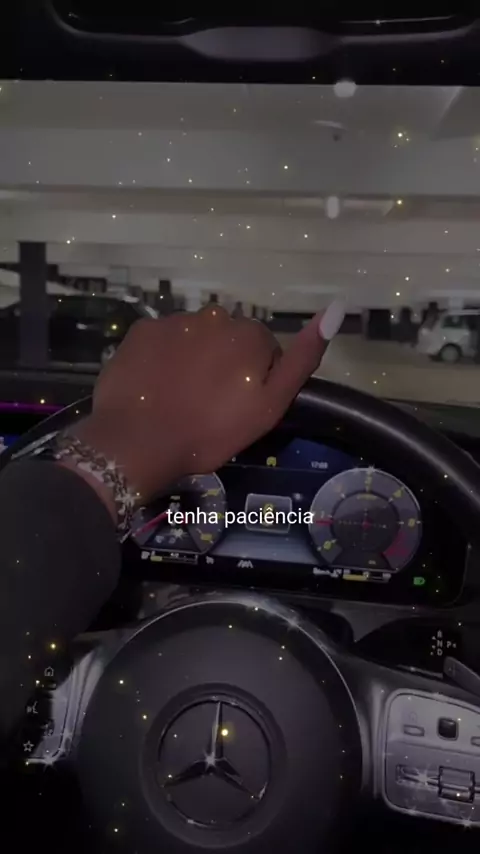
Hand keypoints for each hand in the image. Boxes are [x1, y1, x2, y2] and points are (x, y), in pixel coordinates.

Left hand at [72, 301, 344, 503]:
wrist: (139, 441)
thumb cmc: (211, 431)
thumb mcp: (269, 405)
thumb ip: (302, 359)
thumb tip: (335, 309)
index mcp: (250, 334)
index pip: (263, 349)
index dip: (254, 379)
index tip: (239, 406)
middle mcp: (214, 316)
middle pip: (228, 338)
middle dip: (224, 363)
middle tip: (210, 404)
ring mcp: (174, 320)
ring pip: (195, 337)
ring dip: (194, 358)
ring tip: (181, 397)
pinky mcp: (142, 330)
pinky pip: (163, 339)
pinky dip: (163, 357)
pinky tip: (157, 386)